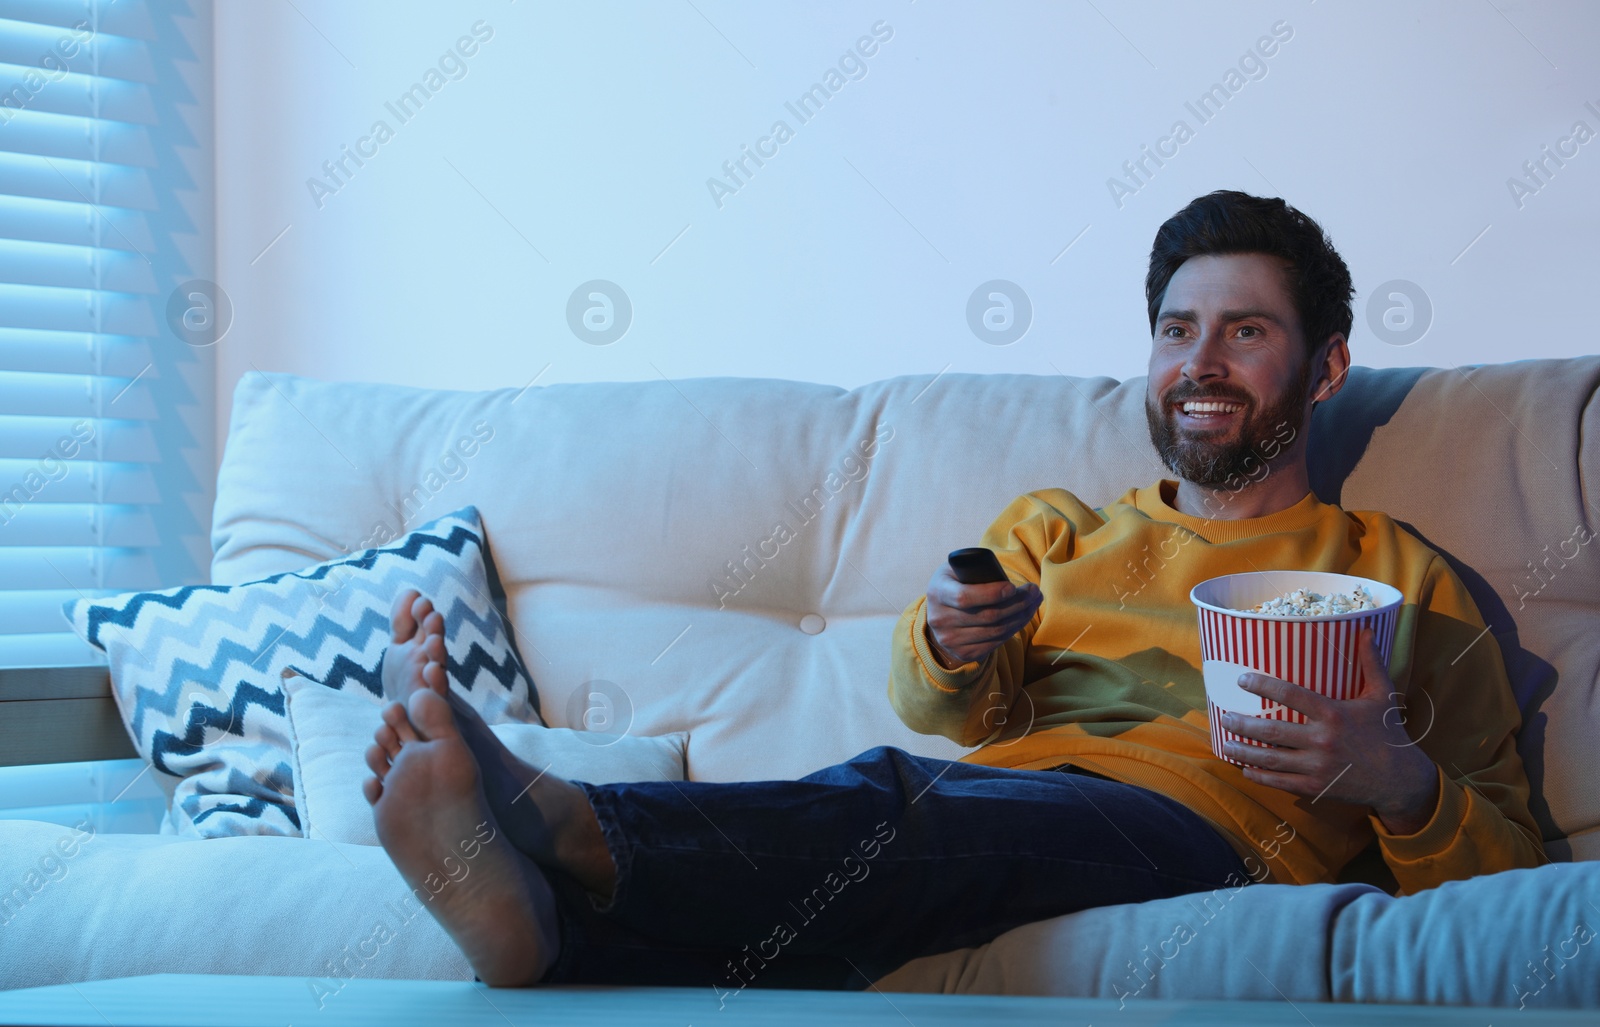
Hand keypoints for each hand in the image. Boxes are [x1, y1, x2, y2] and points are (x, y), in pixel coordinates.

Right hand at [923, 563, 1041, 668]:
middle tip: (1035, 592)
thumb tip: (1008, 583)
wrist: (940, 612)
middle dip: (1018, 603)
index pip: (964, 597)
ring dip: (1021, 617)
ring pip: (995, 631)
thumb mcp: (958, 569)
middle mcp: (940, 619)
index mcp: (938, 592)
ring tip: (1034, 603)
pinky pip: (995, 643)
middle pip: (987, 616)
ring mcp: (950, 640)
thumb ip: (976, 570)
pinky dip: (1013, 630)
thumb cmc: (956, 583)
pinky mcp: (962, 653)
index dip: (991, 594)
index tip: (1012, 587)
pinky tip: (1022, 618)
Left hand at [1219, 628, 1440, 833]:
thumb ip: (1371, 663)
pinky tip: (1245, 768)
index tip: (1241, 679)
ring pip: (1270, 758)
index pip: (1290, 695)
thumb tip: (1366, 629)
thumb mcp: (1382, 696)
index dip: (1262, 685)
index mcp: (1333, 714)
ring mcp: (1317, 766)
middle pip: (1270, 730)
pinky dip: (1258, 775)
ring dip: (1242, 751)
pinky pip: (1279, 782)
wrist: (1401, 780)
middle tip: (1223, 716)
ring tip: (1223, 742)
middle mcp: (1322, 740)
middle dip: (1241, 723)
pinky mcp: (1316, 787)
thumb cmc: (1388, 734)